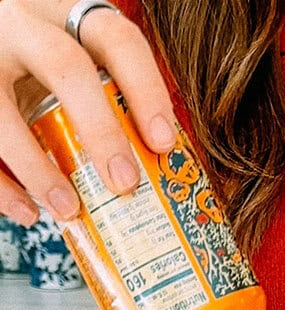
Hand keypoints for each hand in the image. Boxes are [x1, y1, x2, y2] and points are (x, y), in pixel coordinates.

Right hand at [0, 0, 177, 224]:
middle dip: (100, 130)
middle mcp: (23, 25)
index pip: (117, 41)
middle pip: (66, 67)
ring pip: (2, 109)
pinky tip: (26, 210)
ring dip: (37, 167)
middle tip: (124, 183)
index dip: (146, 90)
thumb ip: (107, 98)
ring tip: (67, 210)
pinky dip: (1, 182)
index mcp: (67, 16)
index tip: (163, 143)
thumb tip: (158, 173)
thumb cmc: (44, 66)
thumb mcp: (76, 63)